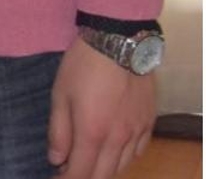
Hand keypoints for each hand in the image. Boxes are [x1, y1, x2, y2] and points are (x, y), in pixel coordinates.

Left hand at [46, 36, 155, 178]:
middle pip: (103, 175)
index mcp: (93, 133)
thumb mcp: (60, 95)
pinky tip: (114, 153)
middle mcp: (118, 138)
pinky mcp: (149, 121)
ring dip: (104, 170)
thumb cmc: (83, 66)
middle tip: (70, 172)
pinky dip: (124, 159)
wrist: (119, 40)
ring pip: (122, 166)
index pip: (80, 174)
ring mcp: (137, 131)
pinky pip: (138, 152)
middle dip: (85, 178)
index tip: (56, 178)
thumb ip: (59, 132)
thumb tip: (57, 160)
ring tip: (89, 163)